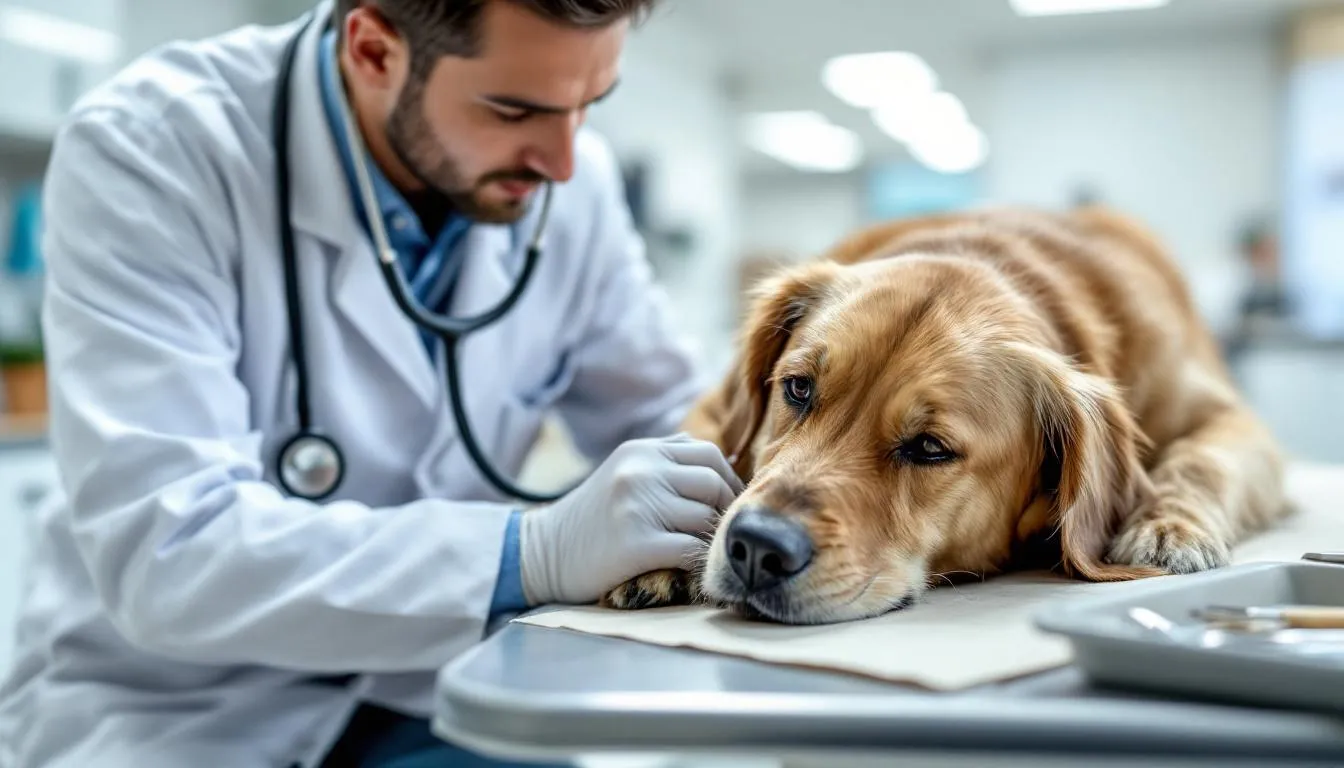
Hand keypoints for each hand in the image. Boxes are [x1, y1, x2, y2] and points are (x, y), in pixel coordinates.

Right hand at [519, 434, 744, 605]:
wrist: (541, 552)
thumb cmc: (591, 517)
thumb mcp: (623, 471)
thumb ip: (666, 459)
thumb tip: (723, 461)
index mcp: (642, 450)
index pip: (709, 454)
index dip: (729, 480)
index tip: (728, 503)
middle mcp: (641, 472)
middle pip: (713, 484)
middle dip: (726, 509)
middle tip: (721, 532)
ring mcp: (638, 506)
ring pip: (706, 518)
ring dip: (712, 538)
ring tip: (704, 551)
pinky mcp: (636, 544)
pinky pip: (690, 550)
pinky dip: (699, 561)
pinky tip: (692, 569)